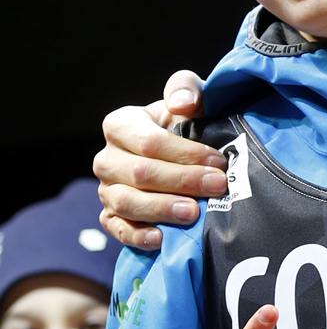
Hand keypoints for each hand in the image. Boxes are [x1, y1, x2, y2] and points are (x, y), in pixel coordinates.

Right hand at [94, 70, 224, 249]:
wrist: (178, 153)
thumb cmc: (184, 122)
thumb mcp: (188, 98)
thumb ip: (187, 89)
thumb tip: (182, 104)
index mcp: (120, 124)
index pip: (150, 142)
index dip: (186, 153)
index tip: (219, 161)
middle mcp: (107, 158)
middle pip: (140, 174)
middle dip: (183, 181)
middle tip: (217, 186)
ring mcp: (106, 189)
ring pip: (126, 203)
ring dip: (162, 209)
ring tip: (194, 213)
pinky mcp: (110, 216)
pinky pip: (117, 229)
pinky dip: (137, 236)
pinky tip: (162, 239)